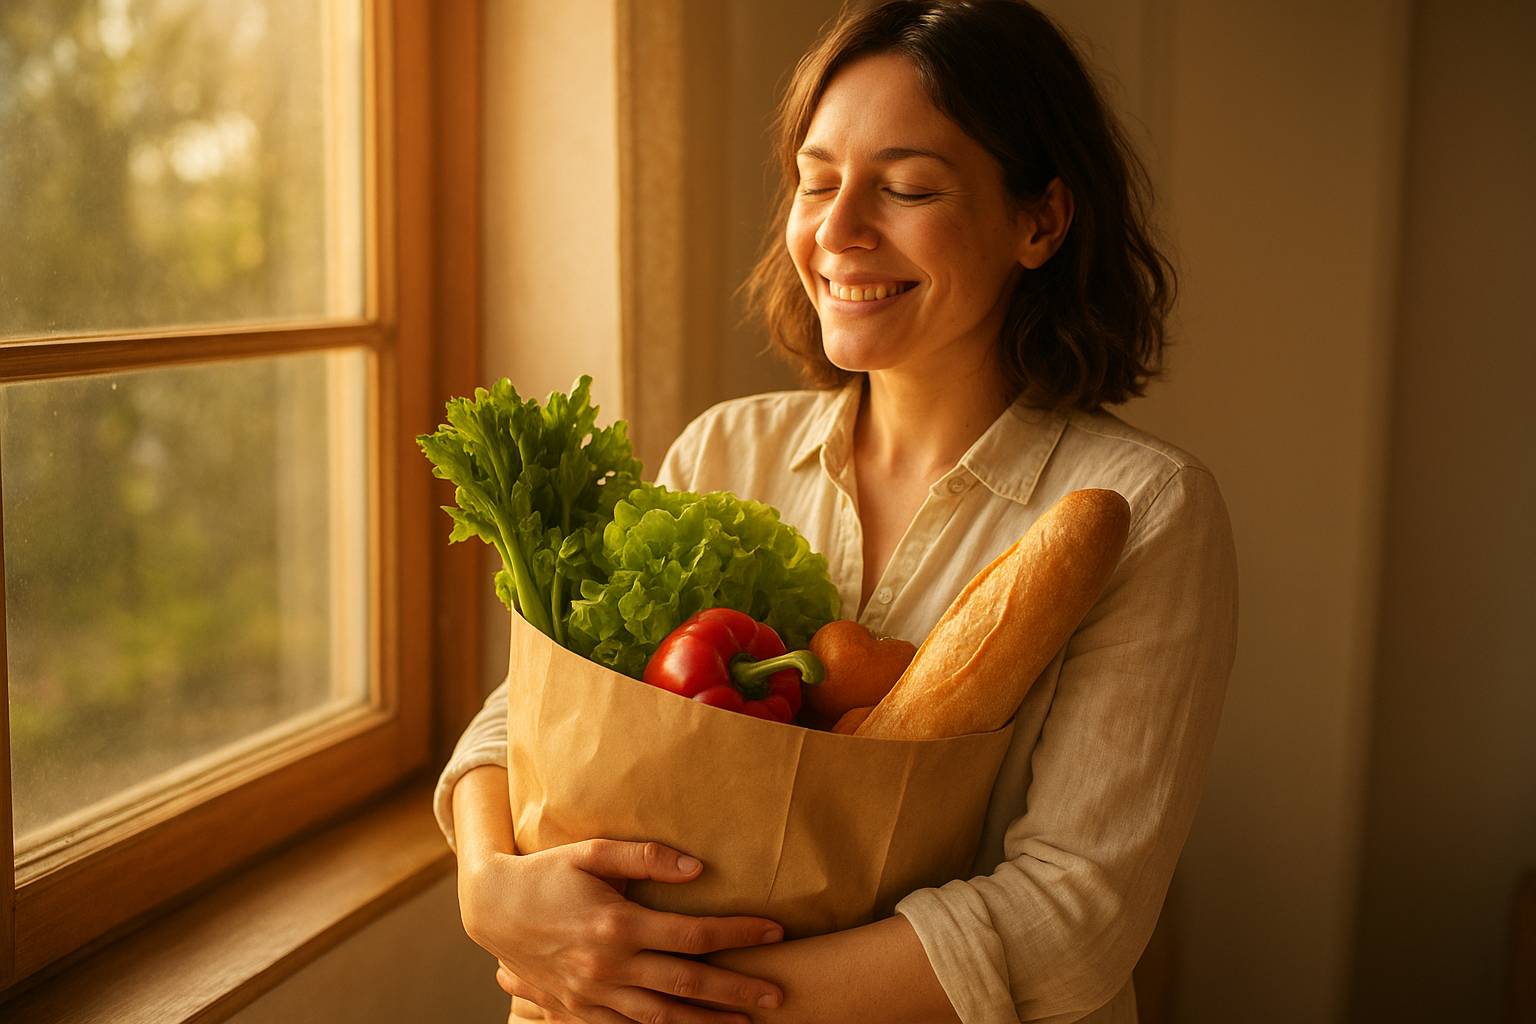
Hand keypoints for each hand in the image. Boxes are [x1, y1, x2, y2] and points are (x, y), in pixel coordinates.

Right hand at [459, 838, 785, 1022]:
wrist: (491, 910)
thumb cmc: (545, 873)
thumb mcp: (591, 852)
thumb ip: (646, 857)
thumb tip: (698, 869)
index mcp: (618, 924)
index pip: (693, 934)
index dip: (738, 934)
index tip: (775, 932)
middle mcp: (609, 966)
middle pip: (687, 984)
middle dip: (736, 991)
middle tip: (777, 995)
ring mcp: (593, 995)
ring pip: (661, 1017)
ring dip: (706, 1023)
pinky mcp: (578, 1010)